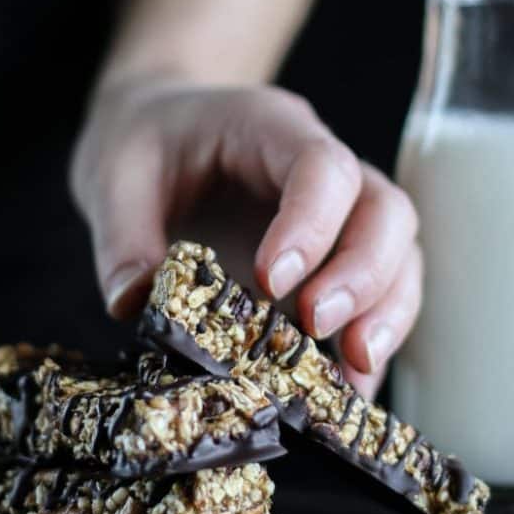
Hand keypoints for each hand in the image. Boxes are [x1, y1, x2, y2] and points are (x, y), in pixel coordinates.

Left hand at [70, 75, 421, 397]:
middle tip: (316, 327)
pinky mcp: (334, 257)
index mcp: (270, 128)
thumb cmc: (144, 143)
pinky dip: (374, 338)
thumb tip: (134, 305)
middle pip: (385, 209)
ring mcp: (337, 213)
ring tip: (353, 370)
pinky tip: (351, 386)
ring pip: (400, 251)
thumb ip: (123, 238)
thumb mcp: (114, 176)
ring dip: (386, 312)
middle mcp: (321, 168)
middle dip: (364, 274)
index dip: (313, 224)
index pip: (323, 166)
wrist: (157, 131)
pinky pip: (381, 291)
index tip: (273, 281)